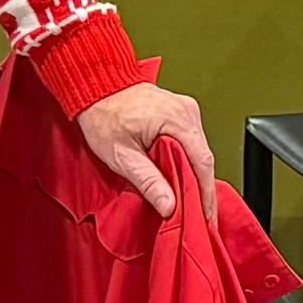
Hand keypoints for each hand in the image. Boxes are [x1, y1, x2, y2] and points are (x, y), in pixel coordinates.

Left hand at [77, 81, 209, 214]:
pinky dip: (187, 162)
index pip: (202, 163)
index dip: (206, 194)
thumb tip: (170, 205)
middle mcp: (187, 112)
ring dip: (194, 176)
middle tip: (198, 215)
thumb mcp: (122, 156)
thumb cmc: (103, 114)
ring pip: (198, 151)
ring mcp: (185, 110)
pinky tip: (181, 178)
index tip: (207, 216)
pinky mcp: (180, 113)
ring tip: (189, 202)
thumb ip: (149, 182)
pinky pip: (191, 142)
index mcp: (177, 120)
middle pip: (203, 158)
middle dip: (201, 189)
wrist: (95, 86)